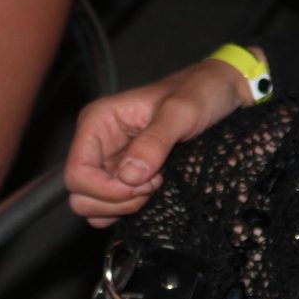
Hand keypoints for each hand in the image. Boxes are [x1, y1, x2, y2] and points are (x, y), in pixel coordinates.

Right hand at [64, 55, 255, 226]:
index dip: (104, 190)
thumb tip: (128, 176)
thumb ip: (156, 140)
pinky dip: (130, 207)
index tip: (143, 184)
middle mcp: (98, 143)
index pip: (76, 174)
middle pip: (80, 195)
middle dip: (115, 200)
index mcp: (98, 122)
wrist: (222, 92)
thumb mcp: (183, 111)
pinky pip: (113, 205)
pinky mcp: (126, 174)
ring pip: (93, 205)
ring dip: (123, 206)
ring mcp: (111, 161)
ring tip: (157, 183)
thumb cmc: (201, 91)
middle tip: (153, 183)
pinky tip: (157, 188)